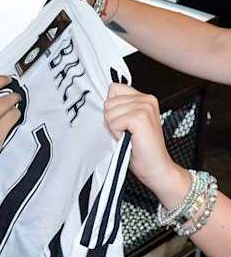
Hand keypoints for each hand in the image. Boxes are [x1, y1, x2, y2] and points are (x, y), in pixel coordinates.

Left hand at [104, 84, 188, 204]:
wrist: (156, 168)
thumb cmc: (141, 148)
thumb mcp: (128, 121)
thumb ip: (119, 107)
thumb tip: (102, 99)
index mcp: (144, 98)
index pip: (114, 88)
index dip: (112, 108)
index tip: (124, 122)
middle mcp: (146, 100)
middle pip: (108, 101)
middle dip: (113, 119)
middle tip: (127, 132)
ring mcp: (144, 108)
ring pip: (109, 111)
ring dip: (115, 127)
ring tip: (130, 136)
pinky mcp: (140, 118)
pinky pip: (113, 121)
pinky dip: (117, 133)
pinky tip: (130, 139)